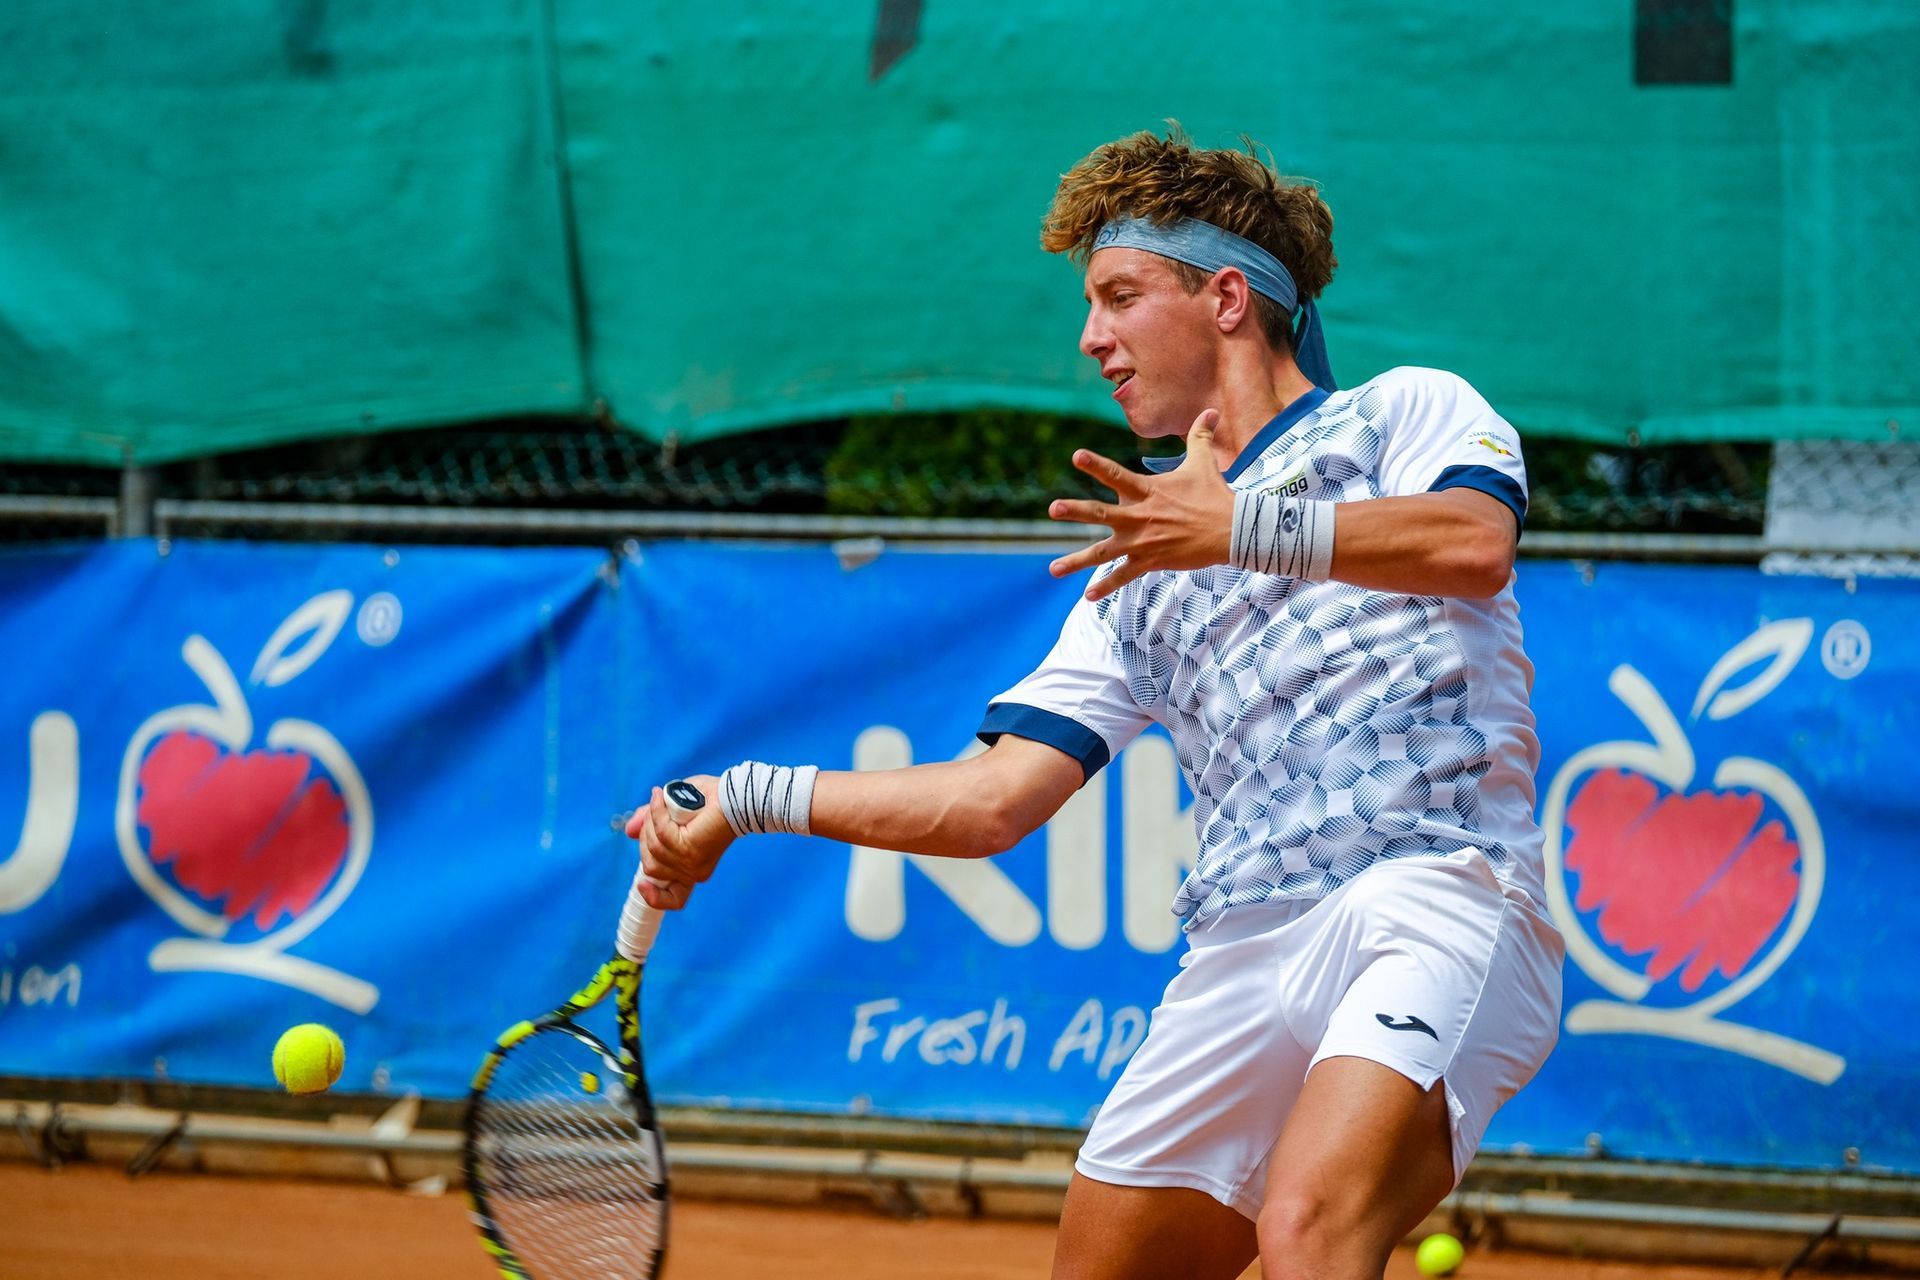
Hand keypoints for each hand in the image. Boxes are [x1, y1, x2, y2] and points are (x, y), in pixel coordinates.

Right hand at [625, 774, 731, 909]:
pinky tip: (660, 797)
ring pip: (652, 848)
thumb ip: (650, 822)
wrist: (735, 796)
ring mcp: (691, 863)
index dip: (654, 898)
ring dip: (652, 821)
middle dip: (646, 838)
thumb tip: (629, 831)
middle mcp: (693, 872)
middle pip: (650, 867)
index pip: (674, 900)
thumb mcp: (672, 811)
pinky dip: (657, 813)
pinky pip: (660, 833)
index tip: (642, 886)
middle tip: (657, 812)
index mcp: (691, 870)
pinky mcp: (690, 848)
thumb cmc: (710, 802)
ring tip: (663, 801)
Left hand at [1046, 409, 1234, 600]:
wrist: (1232, 531)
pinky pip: (1124, 576)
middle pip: (1102, 514)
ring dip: (1077, 560)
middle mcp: (1140, 517)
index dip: (1097, 466)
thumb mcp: (1203, 463)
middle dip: (1077, 511)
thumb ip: (1199, 437)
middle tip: (1053, 508)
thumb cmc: (1215, 495)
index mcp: (1148, 491)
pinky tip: (1088, 596)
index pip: (1117, 476)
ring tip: (1053, 569)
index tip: (1076, 456)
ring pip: (1104, 552)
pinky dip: (1106, 586)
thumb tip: (1211, 410)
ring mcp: (1143, 542)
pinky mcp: (1151, 561)